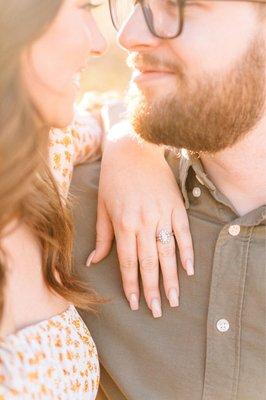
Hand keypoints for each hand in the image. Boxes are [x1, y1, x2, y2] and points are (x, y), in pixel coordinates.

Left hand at [87, 127, 193, 317]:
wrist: (134, 149)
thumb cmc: (113, 178)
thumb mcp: (102, 206)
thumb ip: (102, 236)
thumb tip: (93, 262)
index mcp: (124, 224)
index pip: (128, 262)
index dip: (131, 285)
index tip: (135, 304)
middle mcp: (144, 223)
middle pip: (149, 264)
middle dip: (152, 290)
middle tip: (158, 311)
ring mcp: (162, 215)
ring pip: (168, 254)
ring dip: (171, 279)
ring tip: (174, 300)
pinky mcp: (176, 207)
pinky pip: (183, 234)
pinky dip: (187, 253)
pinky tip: (188, 270)